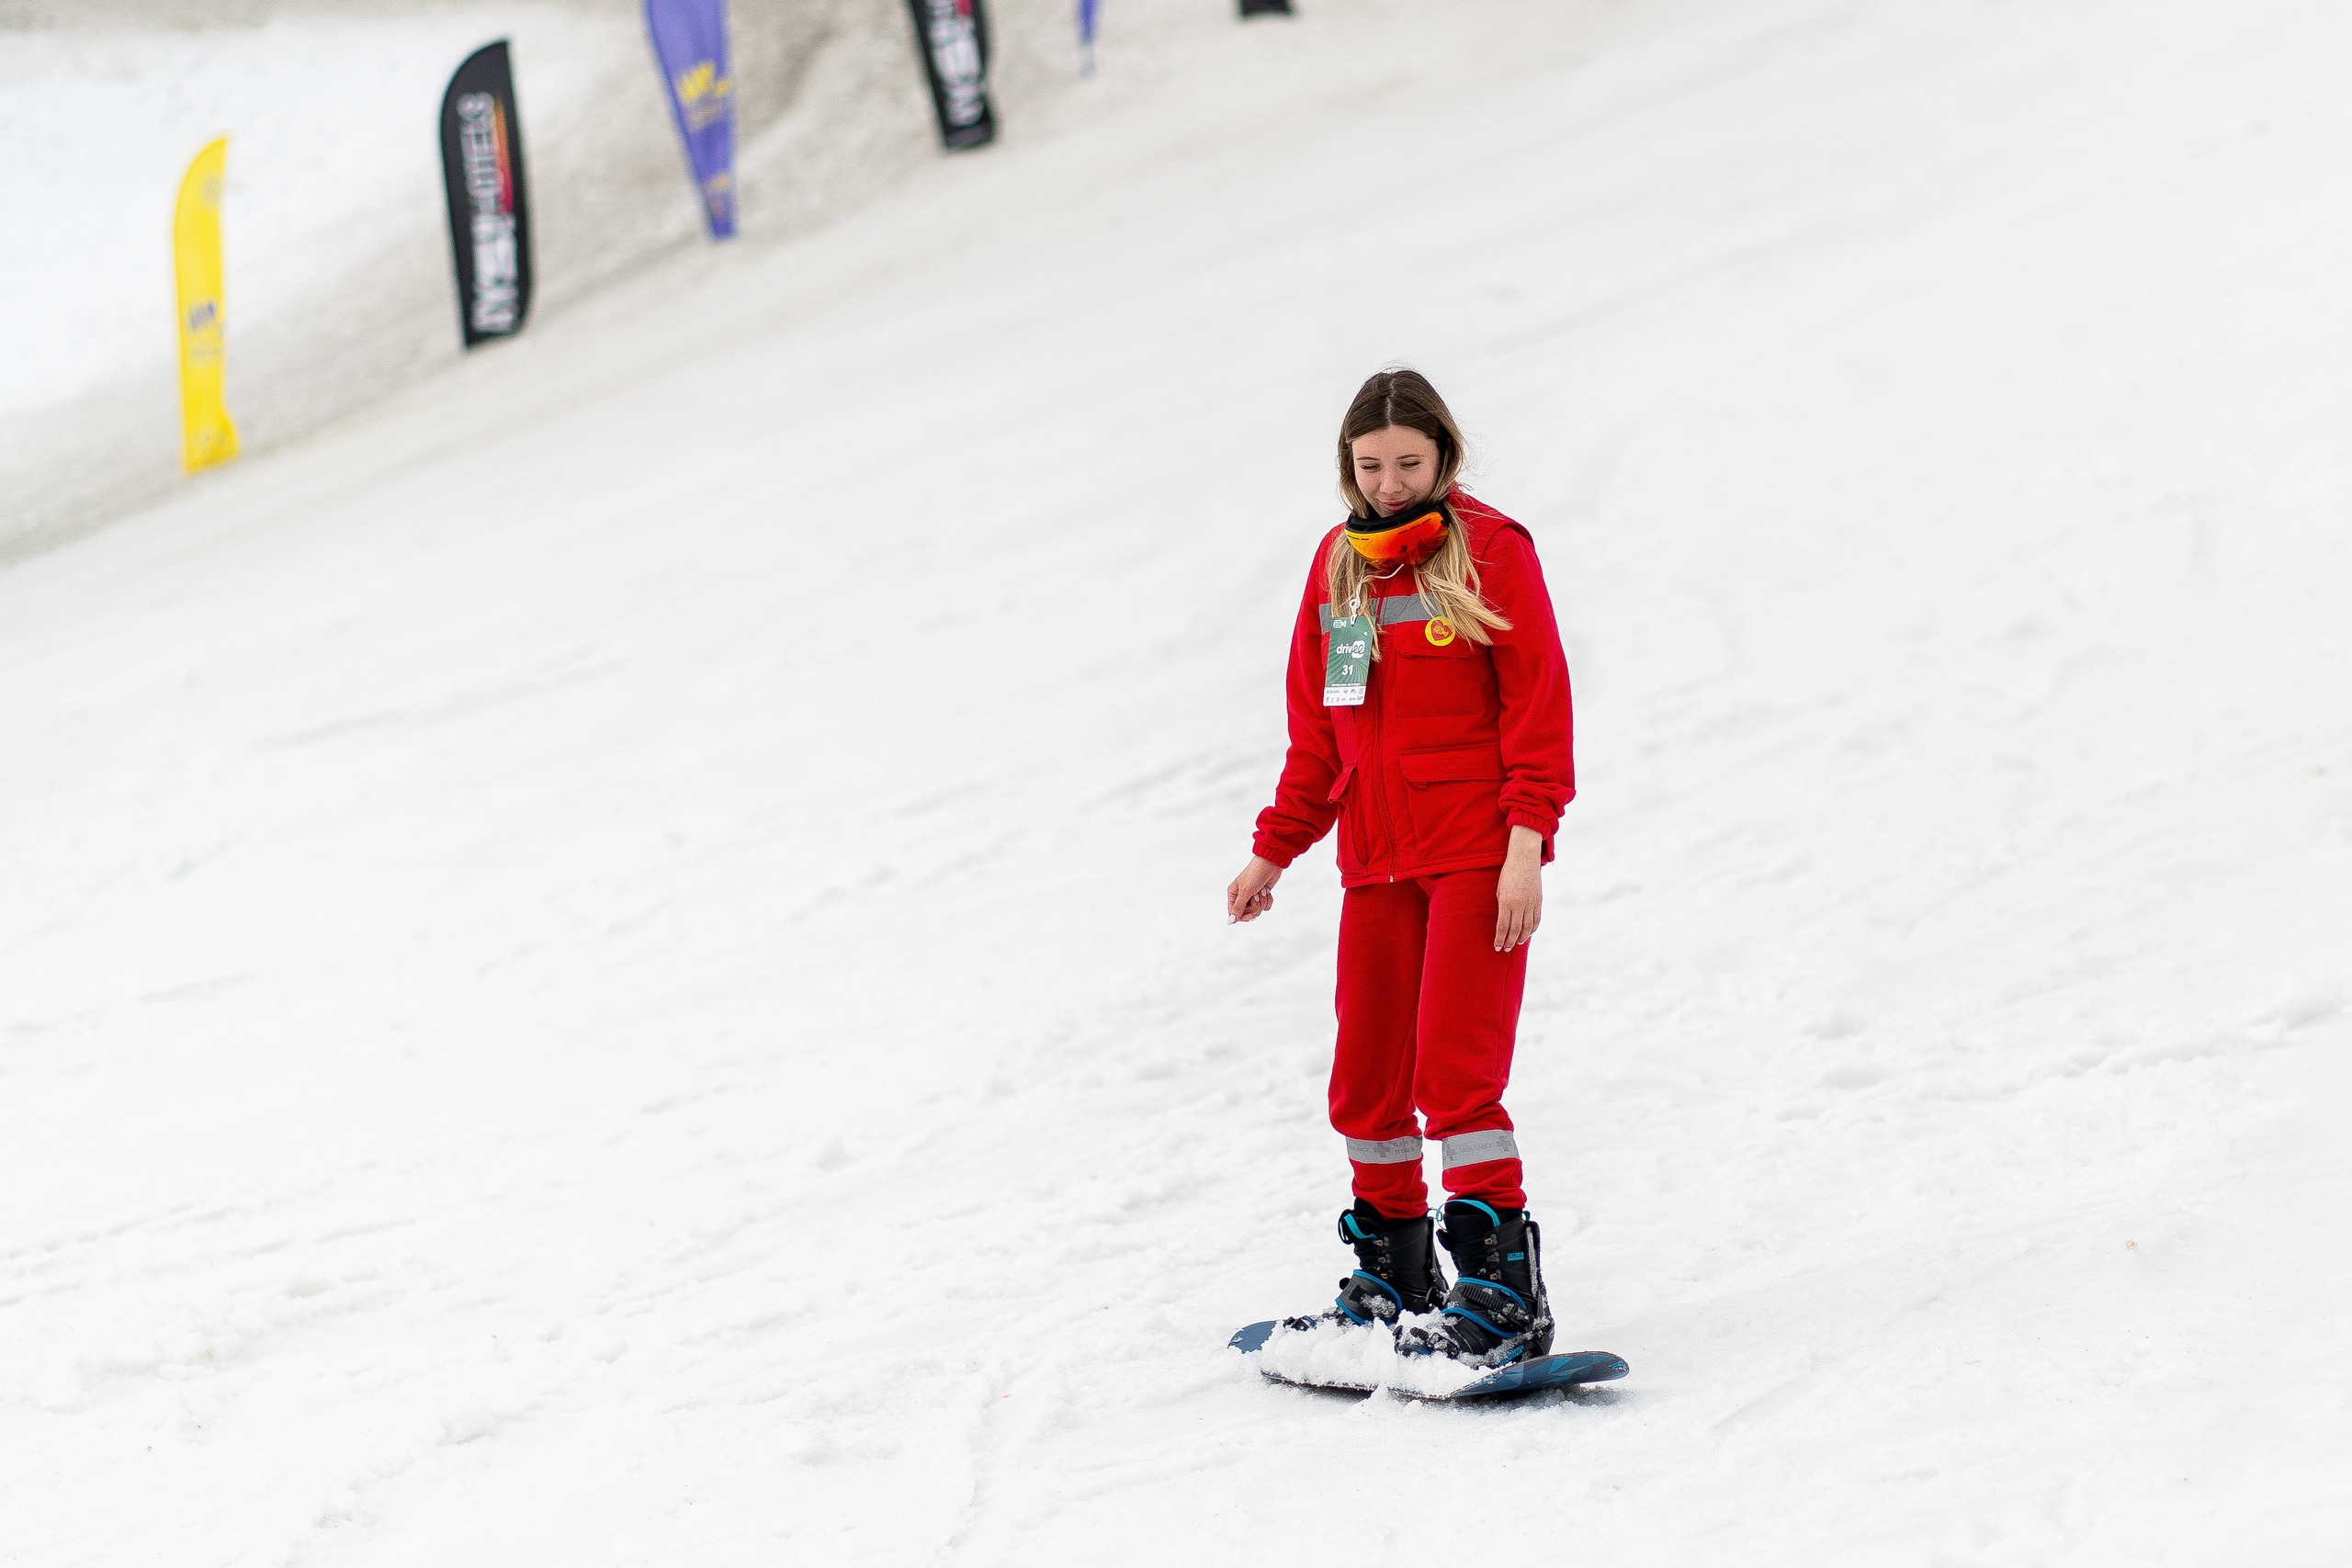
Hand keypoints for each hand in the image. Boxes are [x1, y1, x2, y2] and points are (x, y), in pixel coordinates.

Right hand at [1228, 856, 1281, 922]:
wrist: (1270, 864)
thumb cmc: (1255, 874)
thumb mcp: (1245, 892)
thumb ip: (1238, 907)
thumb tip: (1230, 921)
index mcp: (1233, 894)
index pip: (1235, 914)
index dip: (1244, 917)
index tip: (1252, 916)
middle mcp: (1242, 897)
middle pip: (1248, 913)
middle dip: (1255, 906)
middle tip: (1256, 895)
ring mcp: (1252, 897)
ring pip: (1258, 911)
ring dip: (1262, 901)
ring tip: (1262, 890)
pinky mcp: (1262, 897)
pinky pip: (1266, 907)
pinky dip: (1268, 900)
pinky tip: (1267, 891)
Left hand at [1493, 825, 1543, 951]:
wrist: (1525, 858)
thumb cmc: (1508, 873)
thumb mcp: (1500, 889)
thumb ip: (1502, 905)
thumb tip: (1503, 921)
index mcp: (1506, 901)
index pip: (1503, 926)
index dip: (1500, 939)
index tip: (1497, 947)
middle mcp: (1520, 904)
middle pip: (1515, 929)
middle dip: (1509, 942)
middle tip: (1505, 949)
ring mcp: (1531, 903)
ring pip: (1527, 927)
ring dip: (1521, 938)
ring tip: (1516, 944)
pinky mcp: (1539, 900)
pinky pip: (1536, 919)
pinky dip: (1532, 929)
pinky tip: (1528, 934)